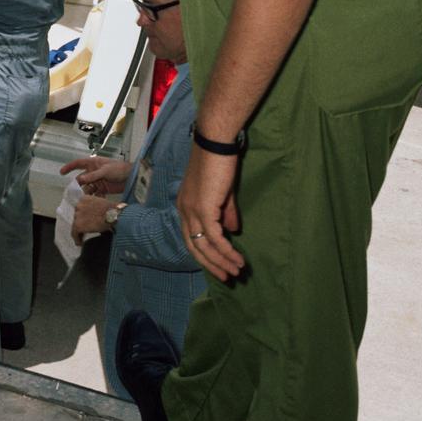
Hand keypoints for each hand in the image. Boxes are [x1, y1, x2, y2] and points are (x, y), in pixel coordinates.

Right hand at [61, 156, 128, 194]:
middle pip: (81, 179)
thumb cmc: (120, 168)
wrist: (132, 177)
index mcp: (93, 164)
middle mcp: (94, 172)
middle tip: (73, 193)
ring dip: (85, 193)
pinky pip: (95, 194)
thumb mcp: (105, 171)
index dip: (69, 167)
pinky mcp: (103, 189)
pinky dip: (94, 197)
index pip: (78, 164)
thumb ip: (93, 175)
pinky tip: (94, 202)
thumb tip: (80, 179)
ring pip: (87, 187)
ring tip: (83, 199)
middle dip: (77, 185)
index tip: (61, 172)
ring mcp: (98, 181)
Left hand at [70, 193, 112, 244]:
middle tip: (85, 231)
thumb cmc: (113, 210)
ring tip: (82, 238)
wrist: (114, 215)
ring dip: (79, 231)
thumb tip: (96, 217)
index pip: (81, 209)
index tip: (86, 223)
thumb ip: (96, 208)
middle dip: (82, 224)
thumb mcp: (102, 204)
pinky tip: (80, 243)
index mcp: (84, 199)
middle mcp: (78, 205)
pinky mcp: (78, 225)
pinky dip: (77, 239)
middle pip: (77, 217)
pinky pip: (74, 233)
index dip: (83, 217)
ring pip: (75, 225)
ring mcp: (77, 215)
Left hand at [176, 146, 245, 281]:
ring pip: (204, 246)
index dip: (204, 254)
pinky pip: (215, 238)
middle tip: (227, 277)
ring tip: (237, 271)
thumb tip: (232, 231)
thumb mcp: (222, 192)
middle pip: (194, 246)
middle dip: (211, 264)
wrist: (215, 144)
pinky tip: (237, 259)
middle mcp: (183, 210)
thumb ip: (225, 212)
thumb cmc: (219, 162)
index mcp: (184, 205)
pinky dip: (226, 251)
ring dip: (221, 261)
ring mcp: (191, 210)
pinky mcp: (203, 209)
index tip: (219, 266)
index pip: (190, 237)